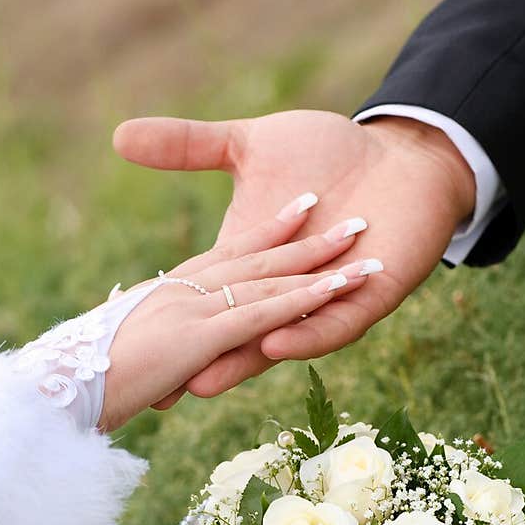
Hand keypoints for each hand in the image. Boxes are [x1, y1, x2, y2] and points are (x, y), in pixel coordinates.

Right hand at [113, 110, 475, 399]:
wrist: (407, 156)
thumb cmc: (328, 148)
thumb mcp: (248, 144)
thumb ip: (186, 144)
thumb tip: (117, 135)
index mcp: (245, 262)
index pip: (199, 293)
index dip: (167, 319)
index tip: (122, 349)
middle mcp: (278, 290)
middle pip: (227, 325)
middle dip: (189, 355)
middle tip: (150, 389)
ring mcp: (324, 300)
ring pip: (277, 328)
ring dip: (236, 361)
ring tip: (205, 384)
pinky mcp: (368, 301)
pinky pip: (333, 324)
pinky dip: (306, 331)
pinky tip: (279, 344)